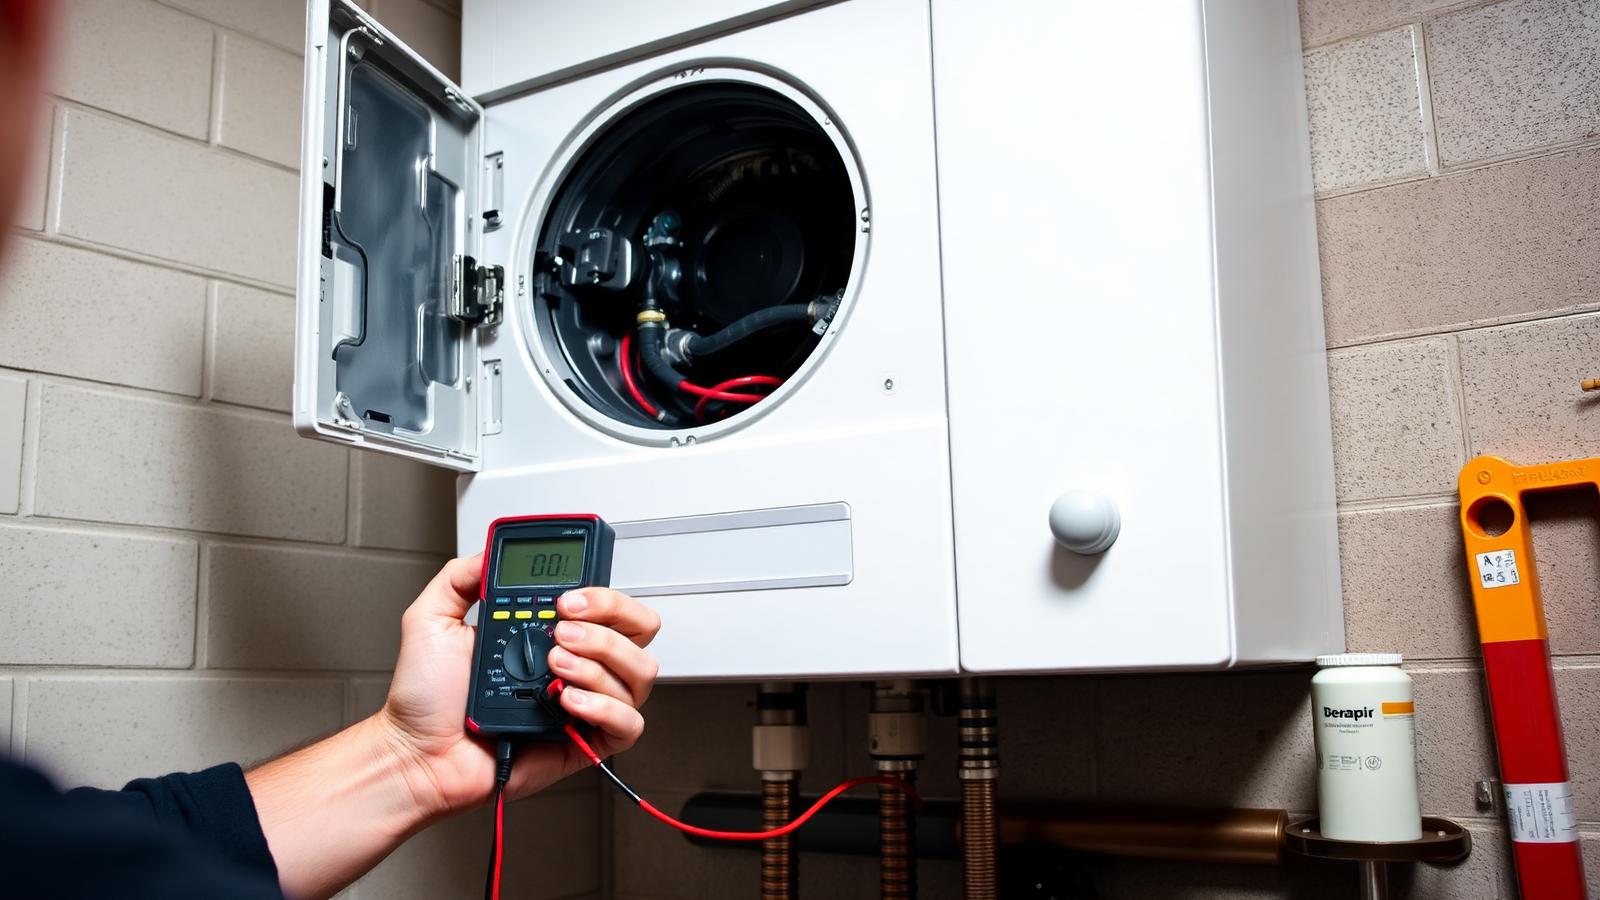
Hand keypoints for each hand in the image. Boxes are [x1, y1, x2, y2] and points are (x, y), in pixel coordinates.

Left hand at [374, 554, 660, 817]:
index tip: (568, 597)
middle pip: (640, 630)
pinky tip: (567, 701)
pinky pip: (629, 723)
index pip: (611, 603)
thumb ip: (460, 577)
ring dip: (599, 662)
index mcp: (551, 633)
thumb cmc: (426, 701)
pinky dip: (604, 707)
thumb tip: (492, 554)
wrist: (419, 753)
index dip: (603, 594)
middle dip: (608, 620)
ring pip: (639, 673)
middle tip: (562, 629)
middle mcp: (577, 663)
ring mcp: (585, 702)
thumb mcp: (432, 619)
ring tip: (554, 666)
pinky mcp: (586, 742)